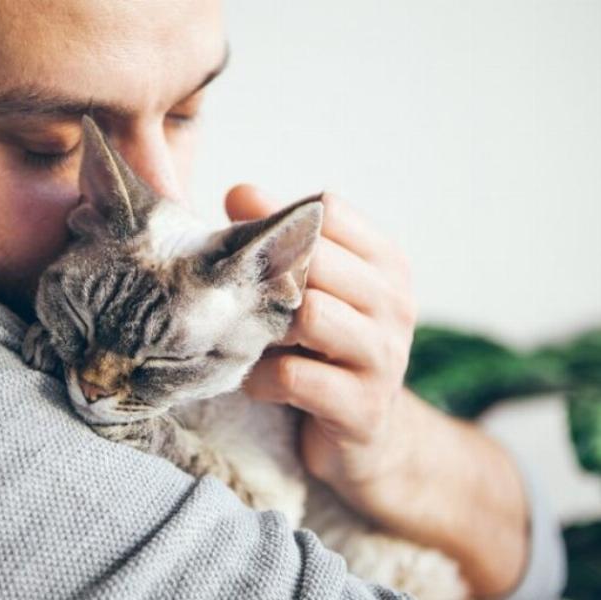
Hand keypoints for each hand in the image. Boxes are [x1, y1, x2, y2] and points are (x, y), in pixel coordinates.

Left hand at [225, 184, 528, 596]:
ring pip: (309, 314)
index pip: (329, 210)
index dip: (279, 221)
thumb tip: (239, 192)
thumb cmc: (327, 352)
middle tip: (242, 300)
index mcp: (386, 263)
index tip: (248, 245)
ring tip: (254, 342)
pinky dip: (262, 378)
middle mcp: (395, 303)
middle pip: (315, 258)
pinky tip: (260, 383)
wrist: (370, 440)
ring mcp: (385, 357)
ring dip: (265, 329)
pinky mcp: (363, 408)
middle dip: (268, 277)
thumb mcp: (313, 290)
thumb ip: (282, 240)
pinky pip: (294, 375)